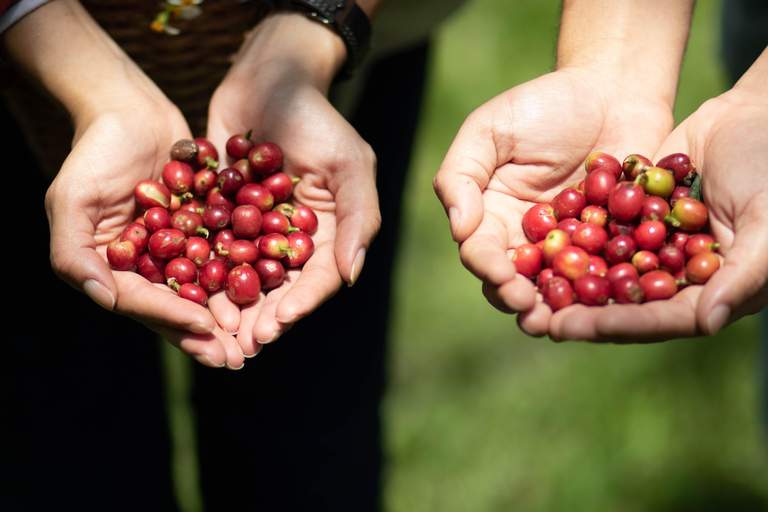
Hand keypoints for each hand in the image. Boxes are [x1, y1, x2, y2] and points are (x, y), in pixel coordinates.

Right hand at [46, 94, 245, 368]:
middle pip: (177, 306)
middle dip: (207, 334)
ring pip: (206, 288)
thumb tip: (105, 300)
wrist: (130, 109)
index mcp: (113, 269)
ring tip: (257, 337)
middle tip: (237, 359)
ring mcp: (177, 248)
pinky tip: (271, 287)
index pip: (143, 303)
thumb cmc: (93, 152)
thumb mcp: (71, 200)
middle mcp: (147, 266)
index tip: (206, 329)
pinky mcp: (203, 228)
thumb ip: (75, 253)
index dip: (172, 319)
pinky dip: (245, 271)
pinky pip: (225, 254)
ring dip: (230, 313)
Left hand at [205, 13, 379, 354]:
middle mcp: (294, 237)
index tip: (278, 325)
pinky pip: (213, 248)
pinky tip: (185, 293)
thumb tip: (351, 277)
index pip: (319, 278)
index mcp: (329, 232)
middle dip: (262, 316)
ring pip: (244, 276)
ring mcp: (257, 228)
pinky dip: (201, 272)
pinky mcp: (223, 214)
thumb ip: (359, 219)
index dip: (300, 304)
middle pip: (280, 287)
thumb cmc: (317, 118)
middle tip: (242, 345)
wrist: (268, 77)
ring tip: (214, 332)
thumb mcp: (350, 164)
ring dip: (231, 306)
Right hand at [433, 69, 674, 333]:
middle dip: (518, 299)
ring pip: (555, 290)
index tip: (502, 277)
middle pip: (513, 281)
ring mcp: (569, 249)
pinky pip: (603, 277)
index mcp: (490, 215)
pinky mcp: (610, 250)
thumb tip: (459, 229)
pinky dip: (602, 294)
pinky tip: (606, 306)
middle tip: (531, 311)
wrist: (614, 90)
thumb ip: (462, 174)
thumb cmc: (544, 104)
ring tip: (559, 323)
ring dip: (555, 309)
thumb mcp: (490, 128)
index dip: (488, 267)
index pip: (480, 250)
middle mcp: (525, 240)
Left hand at [547, 85, 767, 341]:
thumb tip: (707, 324)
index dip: (620, 324)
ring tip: (528, 291)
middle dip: (583, 313)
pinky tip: (539, 247)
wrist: (755, 113)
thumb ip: (742, 273)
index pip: (663, 318)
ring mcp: (658, 249)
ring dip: (570, 285)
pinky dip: (575, 245)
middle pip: (628, 304)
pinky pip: (603, 237)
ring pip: (609, 274)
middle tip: (537, 319)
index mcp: (718, 290)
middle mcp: (683, 278)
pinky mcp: (638, 221)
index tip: (576, 327)